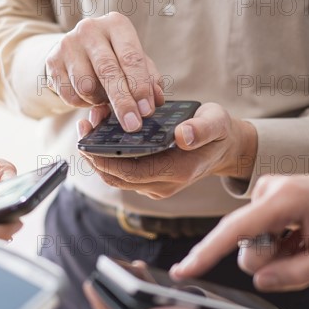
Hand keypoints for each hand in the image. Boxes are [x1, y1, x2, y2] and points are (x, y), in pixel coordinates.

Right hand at [45, 12, 163, 130]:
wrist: (77, 49)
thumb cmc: (113, 56)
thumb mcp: (134, 61)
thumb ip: (148, 79)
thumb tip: (155, 101)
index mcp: (116, 25)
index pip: (131, 58)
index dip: (140, 87)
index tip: (146, 111)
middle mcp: (90, 30)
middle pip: (108, 72)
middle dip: (122, 102)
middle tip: (133, 125)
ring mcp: (68, 44)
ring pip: (87, 86)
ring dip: (100, 101)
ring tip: (105, 97)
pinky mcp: (52, 62)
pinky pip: (70, 96)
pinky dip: (83, 103)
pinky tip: (89, 95)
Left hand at [77, 103, 257, 198]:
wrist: (224, 148)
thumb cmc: (217, 132)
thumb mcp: (216, 122)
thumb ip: (201, 129)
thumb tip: (182, 136)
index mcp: (177, 171)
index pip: (132, 172)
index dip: (107, 159)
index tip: (89, 140)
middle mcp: (163, 184)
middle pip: (117, 177)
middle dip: (95, 155)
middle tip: (84, 126)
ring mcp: (155, 186)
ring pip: (117, 177)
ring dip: (98, 155)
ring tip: (89, 126)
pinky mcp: (150, 181)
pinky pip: (123, 173)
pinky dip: (109, 156)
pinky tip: (102, 133)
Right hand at [171, 170, 308, 290]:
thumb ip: (297, 274)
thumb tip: (258, 281)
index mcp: (284, 199)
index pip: (235, 230)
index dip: (207, 253)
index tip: (182, 271)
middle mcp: (265, 190)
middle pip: (245, 244)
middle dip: (270, 259)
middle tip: (305, 250)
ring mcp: (262, 191)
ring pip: (250, 243)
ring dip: (275, 252)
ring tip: (304, 240)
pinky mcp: (262, 197)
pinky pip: (255, 234)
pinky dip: (275, 243)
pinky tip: (297, 234)